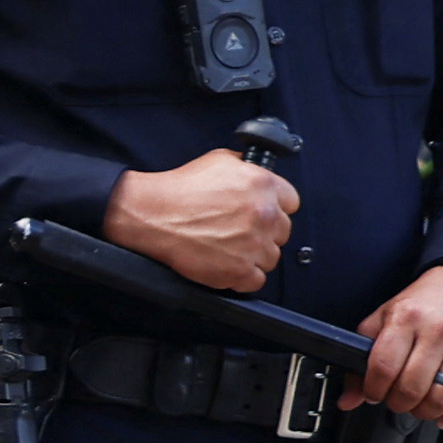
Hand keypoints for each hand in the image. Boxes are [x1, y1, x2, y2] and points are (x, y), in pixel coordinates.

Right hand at [102, 149, 296, 293]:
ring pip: (270, 257)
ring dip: (252, 255)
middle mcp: (264, 214)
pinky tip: (225, 263)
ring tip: (227, 247)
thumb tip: (257, 171)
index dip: (274, 207)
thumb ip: (247, 167)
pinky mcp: (240, 269)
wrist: (151, 214)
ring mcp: (254, 244)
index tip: (260, 213)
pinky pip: (256, 280)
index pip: (291, 202)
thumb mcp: (218, 161)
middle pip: (282, 232)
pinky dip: (241, 276)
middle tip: (237, 230)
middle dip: (262, 232)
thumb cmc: (179, 189)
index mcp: (262, 185)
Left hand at [352, 263, 442, 428]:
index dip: (374, 389)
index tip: (374, 394)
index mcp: (405, 318)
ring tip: (419, 406)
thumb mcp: (382, 320)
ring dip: (425, 412)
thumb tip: (348, 400)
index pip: (384, 366)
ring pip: (442, 398)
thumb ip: (362, 358)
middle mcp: (437, 331)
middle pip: (411, 387)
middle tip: (397, 401)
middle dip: (398, 403)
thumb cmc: (420, 306)